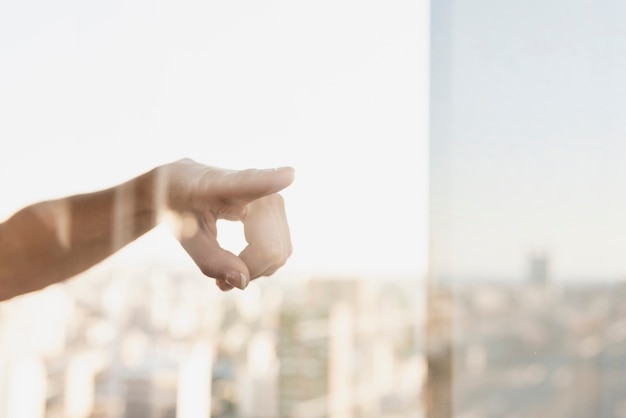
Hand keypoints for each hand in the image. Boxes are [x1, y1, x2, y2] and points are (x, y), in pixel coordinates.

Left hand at [163, 159, 293, 290]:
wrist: (184, 183)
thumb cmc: (181, 207)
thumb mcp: (186, 237)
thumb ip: (212, 261)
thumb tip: (244, 282)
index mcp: (221, 185)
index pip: (250, 184)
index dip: (270, 180)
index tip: (289, 174)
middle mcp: (258, 189)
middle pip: (271, 249)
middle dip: (248, 271)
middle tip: (219, 278)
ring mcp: (275, 199)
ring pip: (280, 253)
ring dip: (255, 269)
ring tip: (226, 265)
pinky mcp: (280, 210)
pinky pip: (282, 250)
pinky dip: (263, 263)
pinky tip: (240, 259)